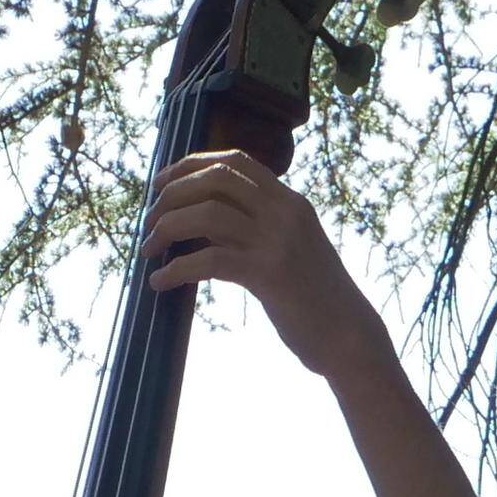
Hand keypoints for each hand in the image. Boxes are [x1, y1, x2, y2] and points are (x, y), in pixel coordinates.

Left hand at [145, 151, 379, 377]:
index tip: (162, 183)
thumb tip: (209, 222)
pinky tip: (159, 283)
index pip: (236, 161)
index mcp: (290, 202)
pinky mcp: (268, 274)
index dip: (192, 165)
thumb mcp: (291, 248)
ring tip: (148, 250)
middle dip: (173, 193)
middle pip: (217, 178)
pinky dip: (175, 269)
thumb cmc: (313, 299)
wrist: (348, 335)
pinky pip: (208, 261)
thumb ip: (259, 228)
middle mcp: (285, 212)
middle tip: (150, 221)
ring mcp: (277, 241)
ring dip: (168, 228)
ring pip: (208, 214)